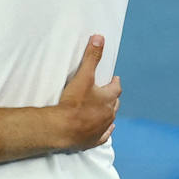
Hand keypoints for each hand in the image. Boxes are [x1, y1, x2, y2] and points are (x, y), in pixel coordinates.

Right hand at [57, 35, 120, 150]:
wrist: (62, 128)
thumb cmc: (73, 103)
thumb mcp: (83, 76)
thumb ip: (91, 57)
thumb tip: (99, 38)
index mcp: (108, 98)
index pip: (116, 87)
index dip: (115, 82)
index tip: (113, 78)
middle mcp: (108, 114)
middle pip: (115, 103)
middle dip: (112, 97)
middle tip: (108, 92)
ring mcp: (102, 128)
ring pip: (110, 119)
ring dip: (108, 112)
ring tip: (105, 108)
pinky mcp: (93, 140)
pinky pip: (104, 135)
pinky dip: (106, 130)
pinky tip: (107, 129)